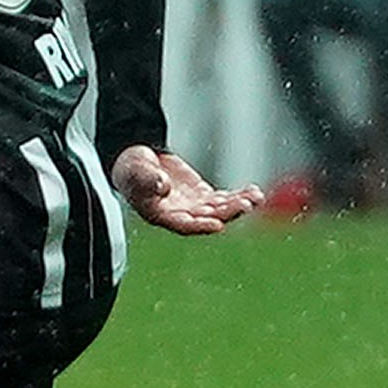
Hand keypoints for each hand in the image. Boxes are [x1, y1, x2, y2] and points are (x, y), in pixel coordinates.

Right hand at [111, 144, 262, 235]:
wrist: (137, 162)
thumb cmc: (132, 168)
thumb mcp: (136, 170)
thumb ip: (148, 178)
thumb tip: (163, 186)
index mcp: (160, 215)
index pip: (184, 225)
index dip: (201, 226)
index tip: (219, 224)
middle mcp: (180, 215)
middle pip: (208, 218)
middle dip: (228, 212)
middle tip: (246, 204)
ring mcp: (193, 206)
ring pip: (220, 210)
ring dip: (238, 205)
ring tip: (256, 197)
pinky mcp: (202, 196)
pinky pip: (224, 200)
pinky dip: (238, 196)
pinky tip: (253, 192)